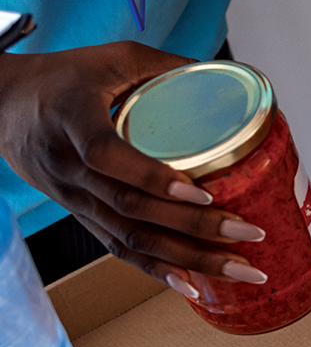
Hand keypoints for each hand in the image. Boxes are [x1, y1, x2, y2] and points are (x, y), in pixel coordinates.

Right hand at [0, 43, 268, 289]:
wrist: (3, 105)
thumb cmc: (63, 78)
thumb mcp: (112, 58)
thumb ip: (166, 66)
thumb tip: (232, 72)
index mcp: (73, 119)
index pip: (107, 155)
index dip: (152, 177)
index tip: (202, 192)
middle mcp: (70, 166)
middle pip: (130, 208)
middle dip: (195, 228)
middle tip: (249, 233)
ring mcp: (74, 197)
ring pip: (130, 236)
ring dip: (189, 259)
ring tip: (241, 270)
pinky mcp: (81, 214)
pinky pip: (118, 249)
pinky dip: (157, 271)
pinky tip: (194, 288)